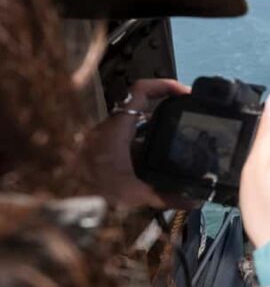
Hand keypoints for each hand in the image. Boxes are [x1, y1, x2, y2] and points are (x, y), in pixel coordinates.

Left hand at [85, 78, 193, 208]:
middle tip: (188, 120)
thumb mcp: (132, 194)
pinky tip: (160, 168)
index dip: (164, 85)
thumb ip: (164, 196)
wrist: (60, 200)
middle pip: (145, 109)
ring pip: (139, 129)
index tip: (185, 93)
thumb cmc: (90, 190)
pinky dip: (148, 151)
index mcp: (118, 127)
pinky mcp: (105, 153)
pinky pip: (131, 145)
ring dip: (159, 135)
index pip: (141, 91)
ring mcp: (108, 140)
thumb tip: (193, 201)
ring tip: (180, 146)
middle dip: (168, 114)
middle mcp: (112, 128)